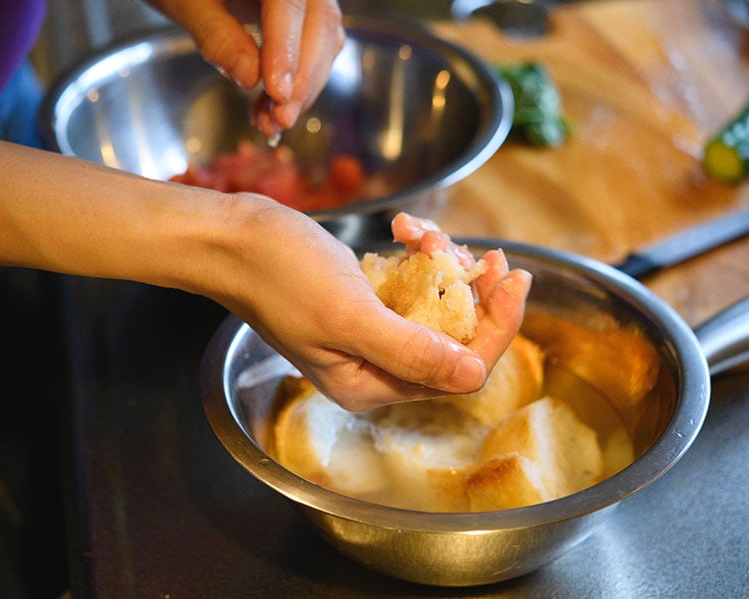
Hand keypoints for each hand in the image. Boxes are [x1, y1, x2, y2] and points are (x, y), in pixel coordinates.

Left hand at [151, 0, 344, 138]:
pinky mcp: (305, 20)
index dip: (286, 50)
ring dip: (301, 89)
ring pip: (325, 42)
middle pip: (319, 25)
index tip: (278, 93)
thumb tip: (251, 77)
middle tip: (279, 120)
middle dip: (301, 80)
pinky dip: (296, 85)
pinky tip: (272, 109)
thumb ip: (218, 36)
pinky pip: (315, 51)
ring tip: (270, 122)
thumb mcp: (188, 5)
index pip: (289, 4)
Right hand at [214, 200, 531, 410]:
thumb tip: (474, 376)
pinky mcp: (364, 301)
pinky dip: (417, 257)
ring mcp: (369, 332)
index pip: (458, 371)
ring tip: (424, 233)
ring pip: (436, 307)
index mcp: (371, 384)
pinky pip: (411, 285)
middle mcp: (375, 367)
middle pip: (455, 340)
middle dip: (475, 294)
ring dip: (443, 266)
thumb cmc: (279, 276)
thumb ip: (411, 350)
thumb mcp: (348, 315)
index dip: (496, 328)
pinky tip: (404, 230)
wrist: (231, 240)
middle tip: (493, 254)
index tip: (516, 279)